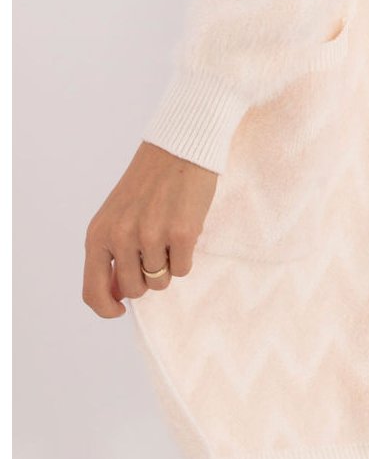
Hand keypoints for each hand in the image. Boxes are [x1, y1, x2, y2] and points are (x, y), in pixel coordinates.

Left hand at [82, 141, 218, 317]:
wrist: (180, 148)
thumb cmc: (149, 183)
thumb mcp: (116, 216)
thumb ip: (111, 253)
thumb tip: (116, 296)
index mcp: (98, 234)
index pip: (92, 291)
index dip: (106, 308)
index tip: (119, 310)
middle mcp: (121, 236)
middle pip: (134, 290)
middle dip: (146, 279)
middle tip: (155, 252)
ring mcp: (151, 235)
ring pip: (160, 282)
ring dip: (168, 265)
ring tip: (170, 235)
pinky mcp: (181, 233)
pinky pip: (183, 269)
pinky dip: (185, 256)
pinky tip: (184, 230)